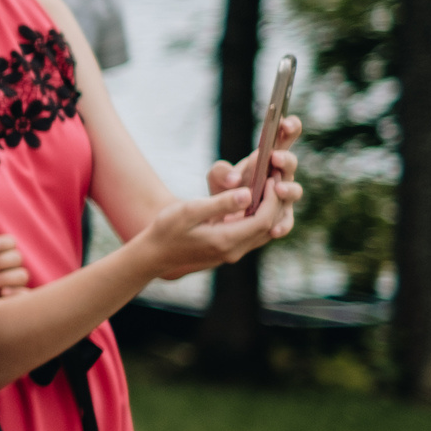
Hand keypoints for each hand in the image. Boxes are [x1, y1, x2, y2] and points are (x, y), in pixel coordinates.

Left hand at [0, 219, 29, 297]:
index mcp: (0, 251)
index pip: (10, 242)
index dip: (2, 243)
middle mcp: (10, 265)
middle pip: (17, 258)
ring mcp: (14, 283)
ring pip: (22, 275)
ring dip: (5, 277)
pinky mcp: (15, 299)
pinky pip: (25, 294)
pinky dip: (16, 293)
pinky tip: (2, 292)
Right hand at [133, 185, 293, 280]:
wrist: (155, 253)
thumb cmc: (167, 229)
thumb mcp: (189, 211)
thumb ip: (220, 203)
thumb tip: (248, 194)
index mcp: (225, 240)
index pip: (262, 220)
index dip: (271, 199)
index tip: (270, 177)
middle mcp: (233, 251)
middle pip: (268, 226)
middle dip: (275, 202)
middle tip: (273, 177)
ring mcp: (233, 253)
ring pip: (264, 232)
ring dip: (270, 209)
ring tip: (267, 186)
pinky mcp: (230, 250)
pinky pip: (254, 234)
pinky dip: (259, 216)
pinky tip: (254, 200)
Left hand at [207, 115, 304, 237]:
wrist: (220, 217)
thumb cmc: (225, 189)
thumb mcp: (217, 177)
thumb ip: (221, 172)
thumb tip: (234, 181)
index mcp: (269, 157)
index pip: (284, 138)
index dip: (290, 127)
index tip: (285, 122)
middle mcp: (280, 175)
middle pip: (291, 163)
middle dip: (285, 159)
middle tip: (275, 158)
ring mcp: (283, 196)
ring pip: (294, 191)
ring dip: (287, 189)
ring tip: (276, 189)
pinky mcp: (280, 217)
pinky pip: (286, 221)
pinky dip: (282, 224)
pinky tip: (274, 229)